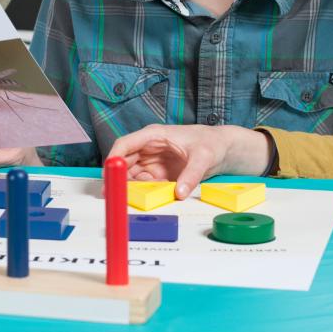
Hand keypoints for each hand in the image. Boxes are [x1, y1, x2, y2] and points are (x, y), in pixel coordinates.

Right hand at [107, 124, 271, 198]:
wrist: (222, 149)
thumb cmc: (211, 143)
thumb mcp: (203, 157)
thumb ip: (191, 174)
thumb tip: (179, 193)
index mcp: (154, 135)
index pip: (125, 144)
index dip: (113, 158)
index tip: (109, 174)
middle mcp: (148, 148)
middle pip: (123, 163)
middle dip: (118, 179)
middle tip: (115, 196)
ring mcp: (152, 162)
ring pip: (132, 176)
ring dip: (133, 187)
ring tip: (144, 196)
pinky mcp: (158, 174)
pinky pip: (144, 185)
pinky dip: (145, 192)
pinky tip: (156, 194)